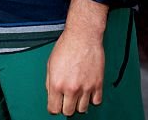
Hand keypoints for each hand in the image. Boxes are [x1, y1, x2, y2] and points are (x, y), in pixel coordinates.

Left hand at [46, 0, 107, 114]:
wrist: (83, 36)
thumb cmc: (67, 46)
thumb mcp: (50, 64)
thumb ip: (50, 82)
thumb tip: (52, 94)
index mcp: (57, 84)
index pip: (54, 109)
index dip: (54, 108)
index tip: (56, 104)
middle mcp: (71, 88)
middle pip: (68, 112)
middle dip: (66, 107)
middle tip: (66, 98)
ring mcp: (86, 87)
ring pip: (82, 109)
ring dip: (79, 103)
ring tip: (77, 93)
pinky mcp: (98, 84)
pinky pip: (96, 102)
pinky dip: (92, 99)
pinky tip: (88, 91)